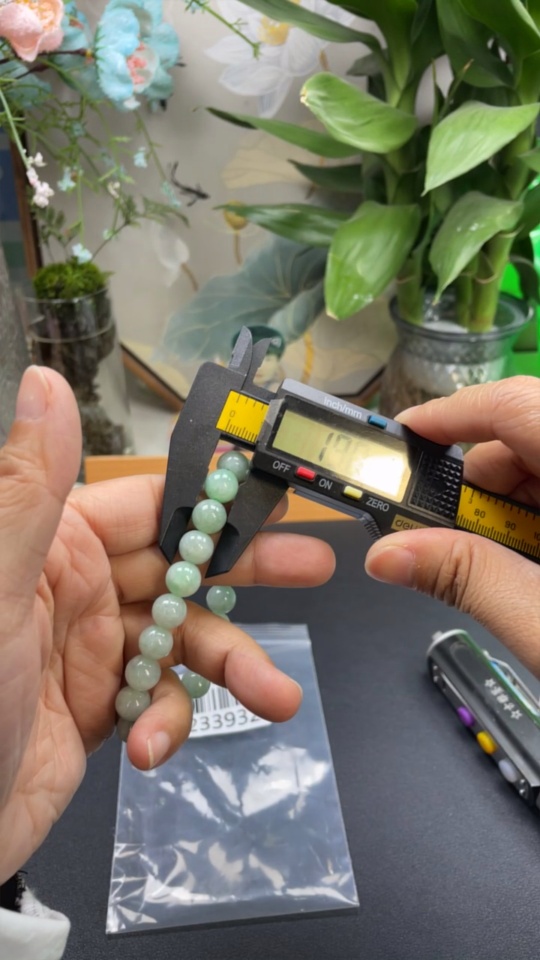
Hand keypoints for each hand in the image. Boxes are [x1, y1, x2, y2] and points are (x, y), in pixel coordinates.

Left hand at [0, 367, 334, 883]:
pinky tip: (151, 745)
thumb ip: (30, 487)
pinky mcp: (99, 708)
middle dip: (248, 570)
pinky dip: (168, 720)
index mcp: (56, 542)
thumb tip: (48, 386)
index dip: (212, 498)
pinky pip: (158, 700)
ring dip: (229, 666)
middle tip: (312, 565)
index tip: (273, 491)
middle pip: (183, 566)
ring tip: (274, 694)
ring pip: (183, 641)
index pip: (150, 503)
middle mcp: (79, 587)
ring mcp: (92, 650)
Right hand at [365, 376, 539, 675]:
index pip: (515, 403)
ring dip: (508, 511)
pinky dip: (536, 522)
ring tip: (502, 572)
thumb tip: (387, 554)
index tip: (401, 439)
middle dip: (474, 486)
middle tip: (440, 539)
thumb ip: (469, 580)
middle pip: (526, 437)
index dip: (451, 415)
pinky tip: (531, 568)